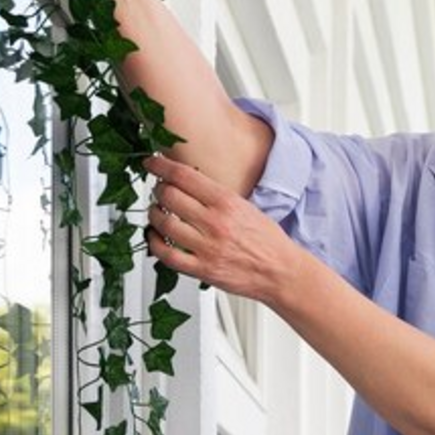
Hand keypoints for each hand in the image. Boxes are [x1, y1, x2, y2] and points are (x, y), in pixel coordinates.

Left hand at [144, 156, 300, 305]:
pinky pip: (166, 254)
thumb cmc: (267, 241)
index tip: (152, 162)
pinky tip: (155, 236)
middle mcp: (215, 222)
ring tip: (157, 212)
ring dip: (154, 214)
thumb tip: (187, 184)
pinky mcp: (202, 269)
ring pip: (163, 223)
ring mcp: (207, 247)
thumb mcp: (245, 207)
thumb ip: (216, 197)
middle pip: (169, 196)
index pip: (184, 176)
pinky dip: (154, 243)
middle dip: (158, 190)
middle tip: (159, 190)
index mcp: (227, 202)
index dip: (161, 165)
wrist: (281, 272)